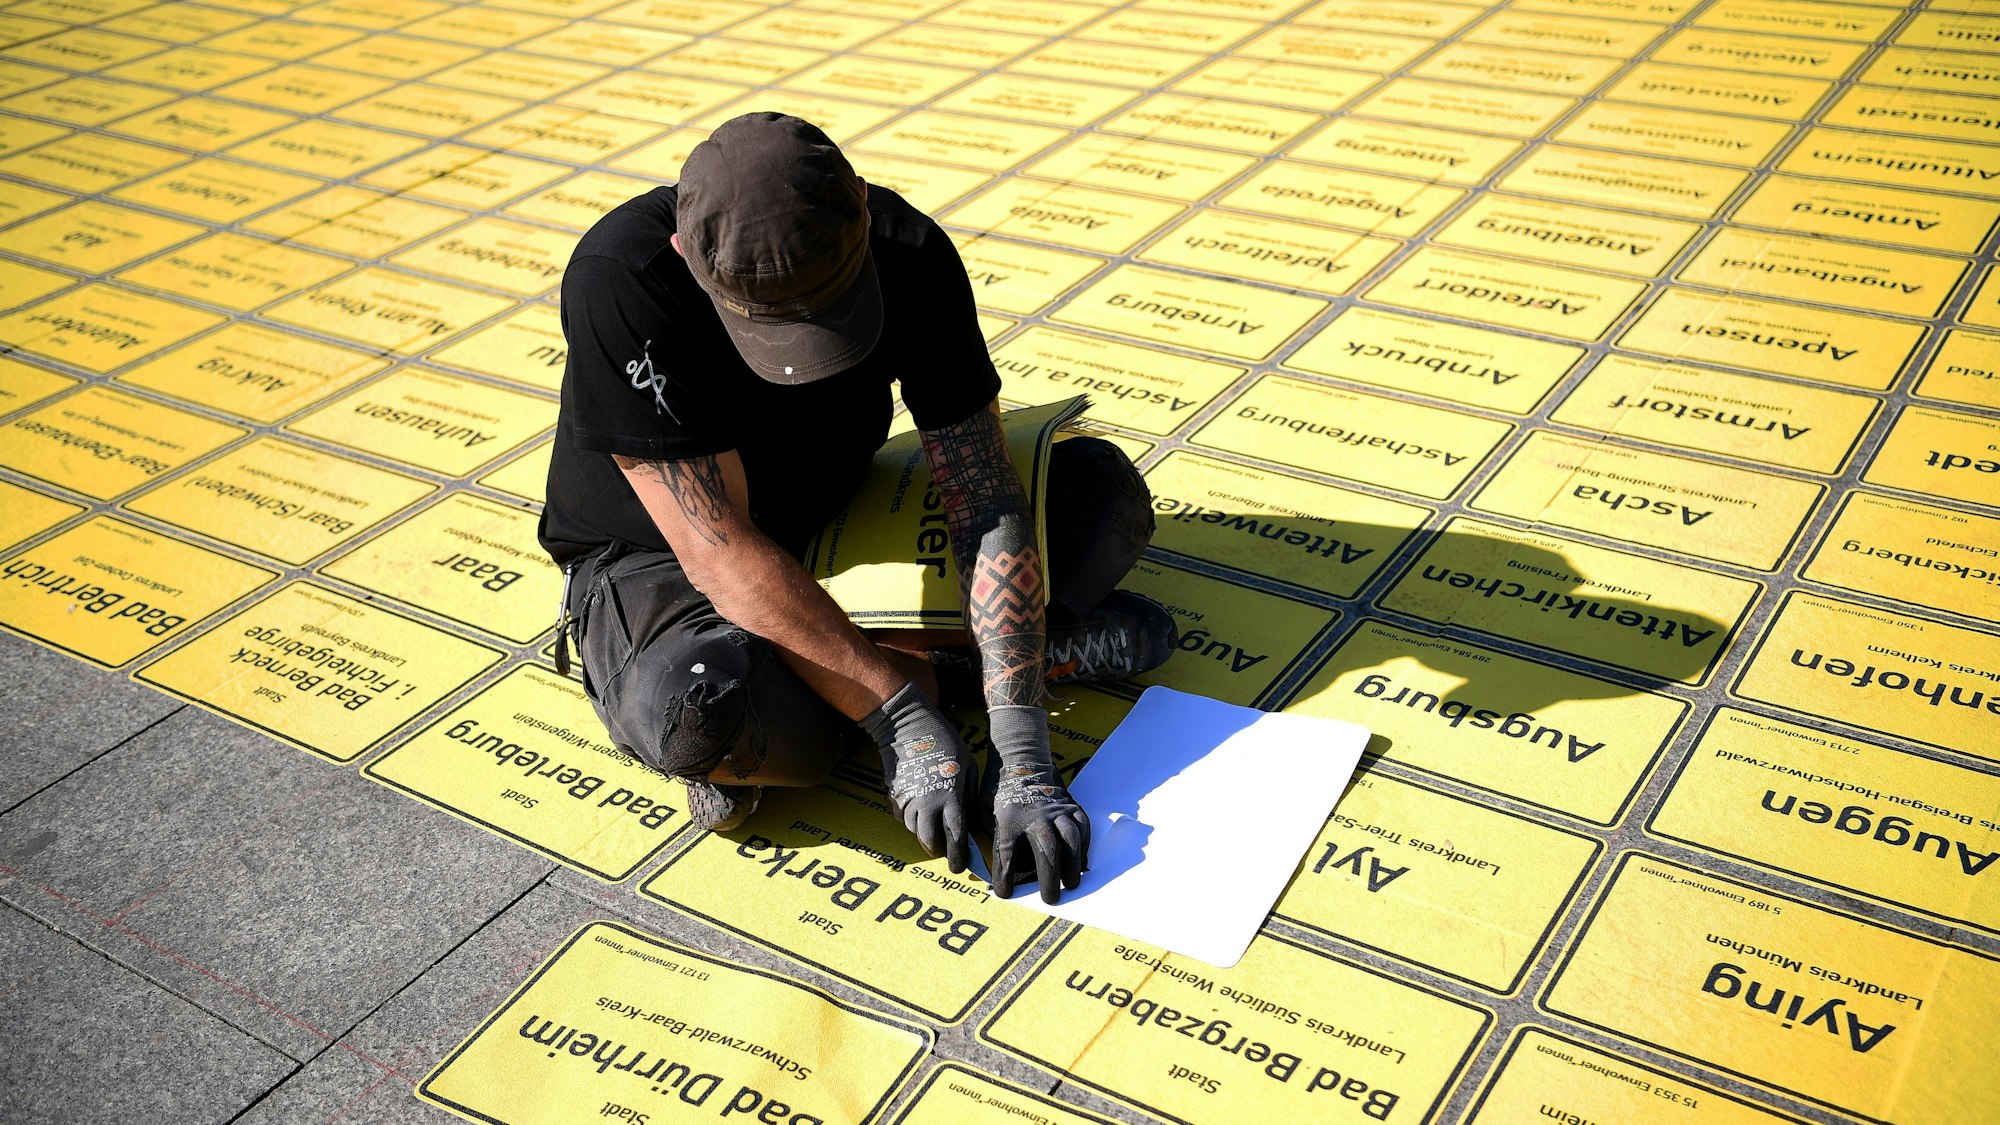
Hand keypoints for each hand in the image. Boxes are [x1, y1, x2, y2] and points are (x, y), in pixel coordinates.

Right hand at [860, 683, 974, 871]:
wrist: (908, 726)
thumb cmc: (945, 742)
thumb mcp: (967, 766)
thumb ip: (970, 797)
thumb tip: (975, 822)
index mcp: (950, 797)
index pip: (955, 836)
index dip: (958, 855)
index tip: (961, 866)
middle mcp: (927, 803)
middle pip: (929, 841)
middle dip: (938, 851)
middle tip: (945, 852)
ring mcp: (907, 800)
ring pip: (914, 831)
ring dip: (925, 835)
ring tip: (934, 830)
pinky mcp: (894, 794)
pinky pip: (901, 817)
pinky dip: (911, 821)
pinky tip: (920, 812)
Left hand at [985, 706, 1088, 902]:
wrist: (1020, 757)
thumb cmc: (998, 791)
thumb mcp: (984, 812)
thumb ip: (992, 839)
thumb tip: (994, 869)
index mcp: (1008, 818)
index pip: (1006, 854)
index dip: (1005, 877)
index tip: (1005, 893)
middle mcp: (1034, 815)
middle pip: (1046, 850)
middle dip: (1049, 878)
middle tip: (1051, 899)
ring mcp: (1055, 809)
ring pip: (1069, 839)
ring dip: (1072, 864)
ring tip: (1072, 883)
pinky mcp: (1069, 804)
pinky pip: (1082, 827)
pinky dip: (1083, 846)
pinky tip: (1081, 862)